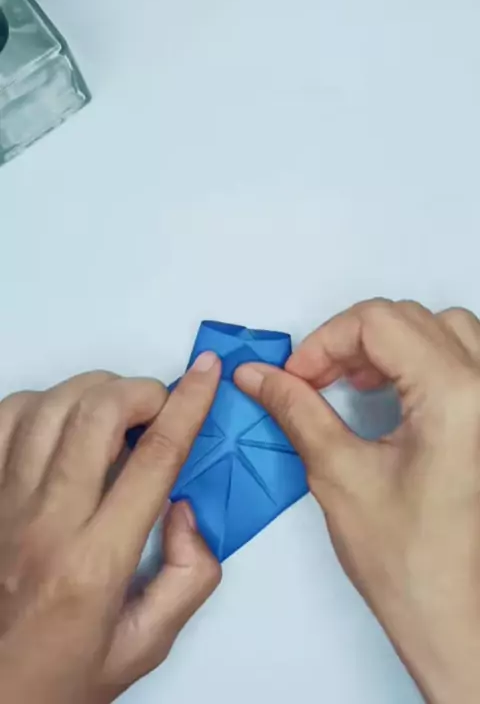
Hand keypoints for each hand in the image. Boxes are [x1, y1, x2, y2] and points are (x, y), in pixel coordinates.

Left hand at [0, 353, 220, 703]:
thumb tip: (184, 512)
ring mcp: (5, 504)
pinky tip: (63, 419)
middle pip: (97, 414)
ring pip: (49, 407)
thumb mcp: (144, 646)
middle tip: (159, 404)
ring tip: (116, 410)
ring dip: (93, 391)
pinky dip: (39, 402)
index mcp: (95, 563)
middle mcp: (46, 524)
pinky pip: (5, 420)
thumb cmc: (58, 676)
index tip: (207, 373)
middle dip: (141, 390)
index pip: (155, 458)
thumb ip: (188, 578)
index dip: (189, 404)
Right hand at [236, 300, 479, 703]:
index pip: (378, 321)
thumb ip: (296, 410)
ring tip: (354, 379)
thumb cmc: (414, 566)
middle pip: (408, 318)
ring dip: (390, 342)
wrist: (455, 617)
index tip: (295, 375)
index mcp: (455, 397)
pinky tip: (390, 392)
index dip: (325, 341)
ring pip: (441, 327)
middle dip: (350, 340)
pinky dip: (419, 358)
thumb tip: (259, 376)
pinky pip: (462, 356)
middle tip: (314, 379)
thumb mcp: (338, 475)